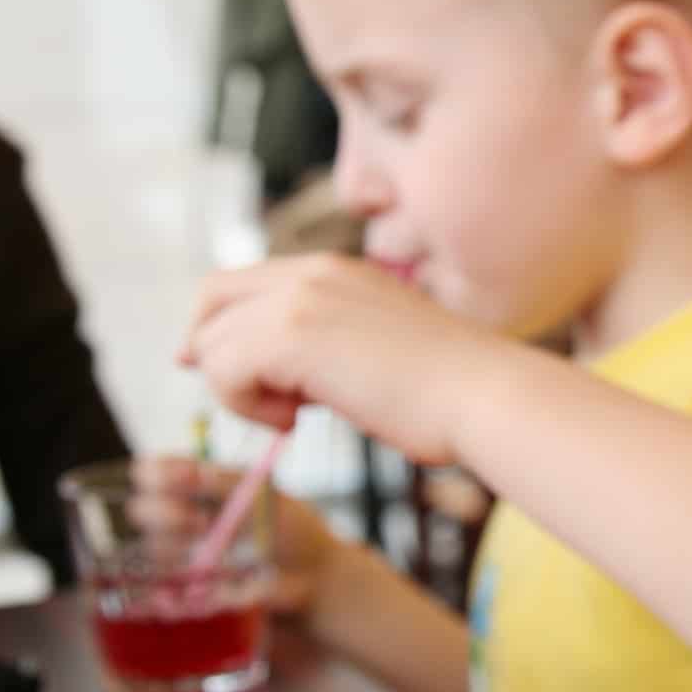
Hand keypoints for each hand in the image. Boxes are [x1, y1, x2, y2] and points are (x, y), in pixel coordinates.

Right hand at [126, 456, 338, 613]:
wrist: (312, 574)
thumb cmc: (292, 528)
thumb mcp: (267, 497)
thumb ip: (231, 484)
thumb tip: (198, 472)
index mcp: (198, 486)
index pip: (154, 472)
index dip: (157, 473)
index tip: (181, 476)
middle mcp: (182, 516)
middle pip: (141, 509)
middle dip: (163, 513)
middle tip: (199, 521)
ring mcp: (183, 552)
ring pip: (153, 546)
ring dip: (178, 544)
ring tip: (215, 544)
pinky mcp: (189, 586)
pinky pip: (166, 584)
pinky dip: (183, 578)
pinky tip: (209, 575)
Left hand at [181, 254, 504, 464]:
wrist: (483, 394)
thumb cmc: (448, 390)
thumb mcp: (377, 348)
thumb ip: (327, 344)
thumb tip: (275, 374)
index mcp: (336, 271)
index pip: (245, 282)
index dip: (220, 325)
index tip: (224, 370)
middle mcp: (312, 272)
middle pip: (212, 297)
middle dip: (209, 350)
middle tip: (239, 395)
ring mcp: (300, 299)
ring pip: (212, 341)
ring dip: (238, 390)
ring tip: (295, 415)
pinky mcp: (290, 335)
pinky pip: (221, 370)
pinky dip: (246, 406)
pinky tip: (298, 420)